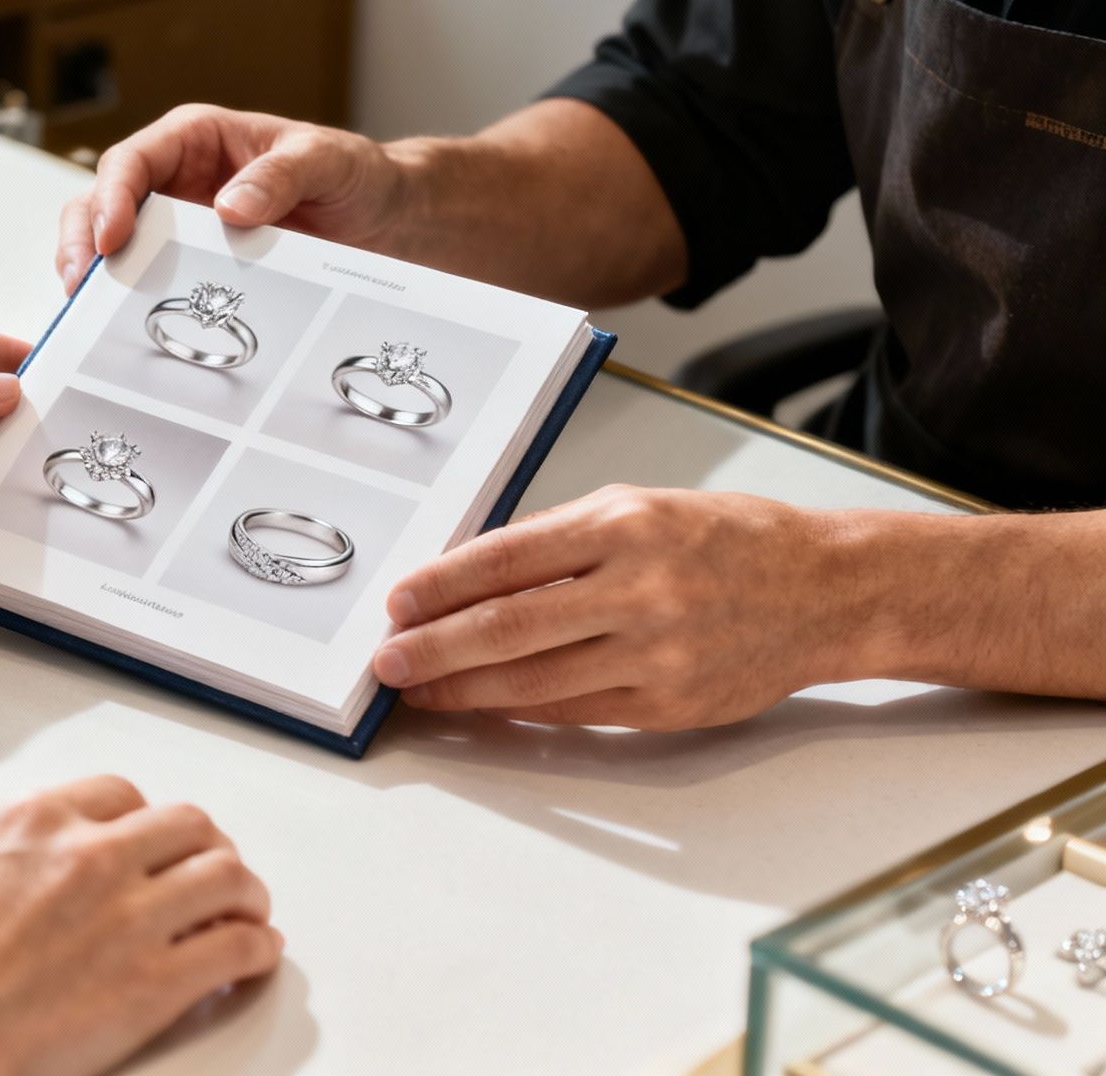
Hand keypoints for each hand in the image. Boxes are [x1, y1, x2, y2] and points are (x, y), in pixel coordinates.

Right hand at [0, 776, 283, 1075]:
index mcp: (34, 824)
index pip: (119, 795)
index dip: (144, 819)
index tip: (152, 838)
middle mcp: (91, 855)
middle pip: (187, 825)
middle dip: (205, 845)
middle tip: (211, 866)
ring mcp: (129, 915)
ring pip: (226, 877)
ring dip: (243, 892)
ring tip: (247, 908)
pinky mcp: (155, 982)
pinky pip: (237, 948)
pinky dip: (256, 948)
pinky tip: (255, 955)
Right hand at [55, 104, 412, 292]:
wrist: (388, 222)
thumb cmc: (356, 176)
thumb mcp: (328, 162)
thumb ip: (281, 176)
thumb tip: (229, 206)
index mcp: (196, 140)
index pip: (133, 161)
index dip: (111, 197)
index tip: (111, 237)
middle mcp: (176, 182)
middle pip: (102, 204)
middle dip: (82, 242)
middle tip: (82, 283)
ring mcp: (179, 230)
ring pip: (111, 248)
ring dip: (96, 278)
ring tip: (91, 311)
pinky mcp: (192, 271)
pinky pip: (148, 285)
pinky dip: (128, 304)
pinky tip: (125, 328)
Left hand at [373, 486, 863, 730]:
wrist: (828, 590)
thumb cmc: (727, 541)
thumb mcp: (641, 507)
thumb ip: (556, 538)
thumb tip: (466, 571)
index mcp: (623, 525)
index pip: (505, 558)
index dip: (441, 585)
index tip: (397, 604)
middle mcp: (639, 587)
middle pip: (509, 626)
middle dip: (436, 647)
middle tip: (388, 662)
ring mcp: (657, 651)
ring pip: (534, 679)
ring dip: (465, 690)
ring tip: (421, 690)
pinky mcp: (670, 702)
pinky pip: (573, 710)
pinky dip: (519, 709)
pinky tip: (483, 705)